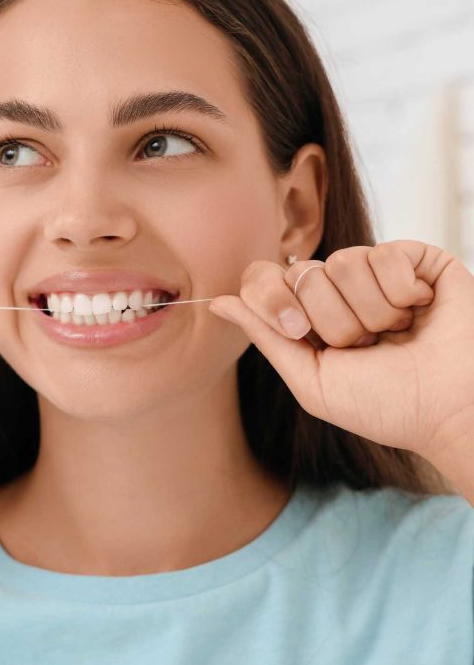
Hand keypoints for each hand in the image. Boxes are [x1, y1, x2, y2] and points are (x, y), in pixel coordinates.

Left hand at [207, 240, 473, 459]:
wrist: (450, 410)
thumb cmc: (385, 404)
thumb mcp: (311, 379)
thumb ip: (264, 337)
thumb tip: (215, 302)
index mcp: (306, 314)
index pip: (263, 277)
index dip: (274, 299)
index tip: (301, 331)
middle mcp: (335, 288)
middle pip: (300, 272)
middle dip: (333, 321)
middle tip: (367, 346)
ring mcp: (374, 270)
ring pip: (342, 262)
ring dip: (372, 313)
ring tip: (397, 334)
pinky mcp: (414, 258)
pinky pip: (384, 254)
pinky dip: (403, 293)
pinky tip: (420, 311)